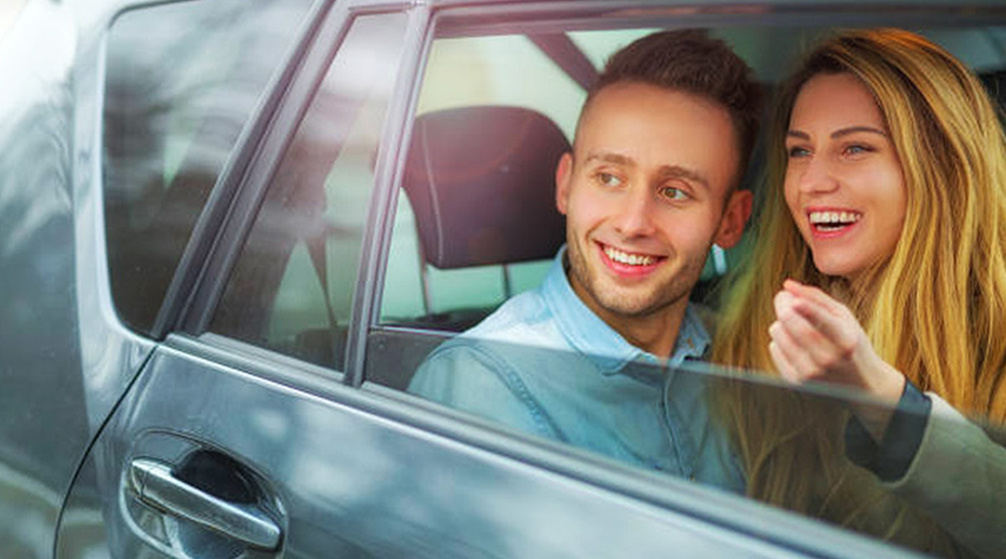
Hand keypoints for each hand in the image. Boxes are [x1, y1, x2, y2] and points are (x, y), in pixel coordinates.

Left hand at [768, 279, 904, 404]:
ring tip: (794, 325)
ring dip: (781, 323)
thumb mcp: (843, 318)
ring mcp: (811, 373)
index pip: (823, 323)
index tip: (795, 300)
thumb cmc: (849, 342)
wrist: (860, 384)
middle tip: (783, 297)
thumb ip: (816, 298)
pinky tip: (794, 343)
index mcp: (846, 341)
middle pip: (795, 326)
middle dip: (783, 305)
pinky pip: (774, 348)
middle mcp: (828, 359)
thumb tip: (787, 284)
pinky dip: (779, 341)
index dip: (808, 309)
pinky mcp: (796, 382)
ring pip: (778, 334)